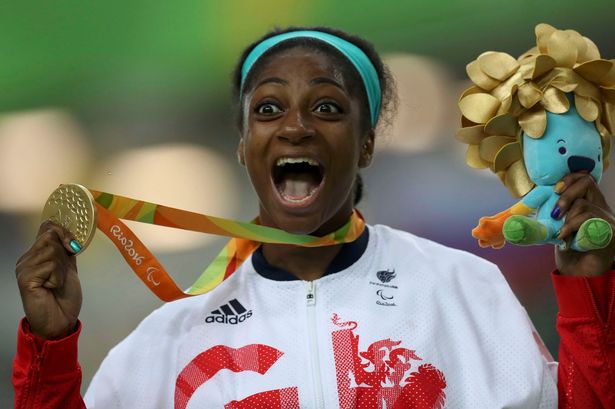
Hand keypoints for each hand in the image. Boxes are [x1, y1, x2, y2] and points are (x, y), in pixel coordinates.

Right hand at [15, 220, 82, 338]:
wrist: (60, 320)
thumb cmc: (64, 298)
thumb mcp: (69, 269)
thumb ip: (66, 252)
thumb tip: (70, 236)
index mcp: (37, 255)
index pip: (46, 228)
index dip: (63, 231)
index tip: (74, 245)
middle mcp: (27, 259)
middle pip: (50, 236)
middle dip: (65, 251)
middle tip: (65, 271)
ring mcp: (24, 268)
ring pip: (52, 250)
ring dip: (62, 268)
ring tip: (57, 282)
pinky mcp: (26, 278)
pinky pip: (50, 265)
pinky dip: (58, 277)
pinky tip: (52, 288)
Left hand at [553, 173, 614, 275]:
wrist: (581, 274)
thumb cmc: (569, 251)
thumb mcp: (558, 227)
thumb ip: (553, 214)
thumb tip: (529, 206)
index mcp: (591, 204)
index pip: (585, 178)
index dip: (570, 178)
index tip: (555, 189)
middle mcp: (602, 208)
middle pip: (587, 183)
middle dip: (566, 195)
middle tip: (555, 212)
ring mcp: (608, 219)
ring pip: (584, 204)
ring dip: (566, 218)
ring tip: (560, 233)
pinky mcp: (610, 231)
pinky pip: (589, 219)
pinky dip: (571, 226)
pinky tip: (565, 237)